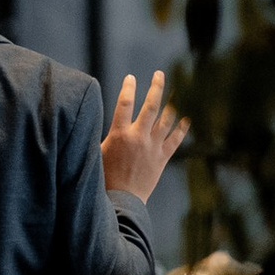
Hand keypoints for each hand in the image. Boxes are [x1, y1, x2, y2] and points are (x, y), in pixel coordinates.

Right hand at [103, 68, 188, 203]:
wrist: (122, 201)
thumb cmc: (104, 178)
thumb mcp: (95, 153)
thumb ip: (97, 136)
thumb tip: (87, 121)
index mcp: (120, 134)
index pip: (124, 104)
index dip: (128, 88)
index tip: (131, 77)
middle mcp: (139, 137)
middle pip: (151, 106)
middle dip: (156, 87)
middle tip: (159, 74)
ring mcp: (152, 147)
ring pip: (166, 120)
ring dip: (172, 104)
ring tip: (177, 91)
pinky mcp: (161, 158)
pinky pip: (175, 140)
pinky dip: (182, 129)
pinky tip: (187, 119)